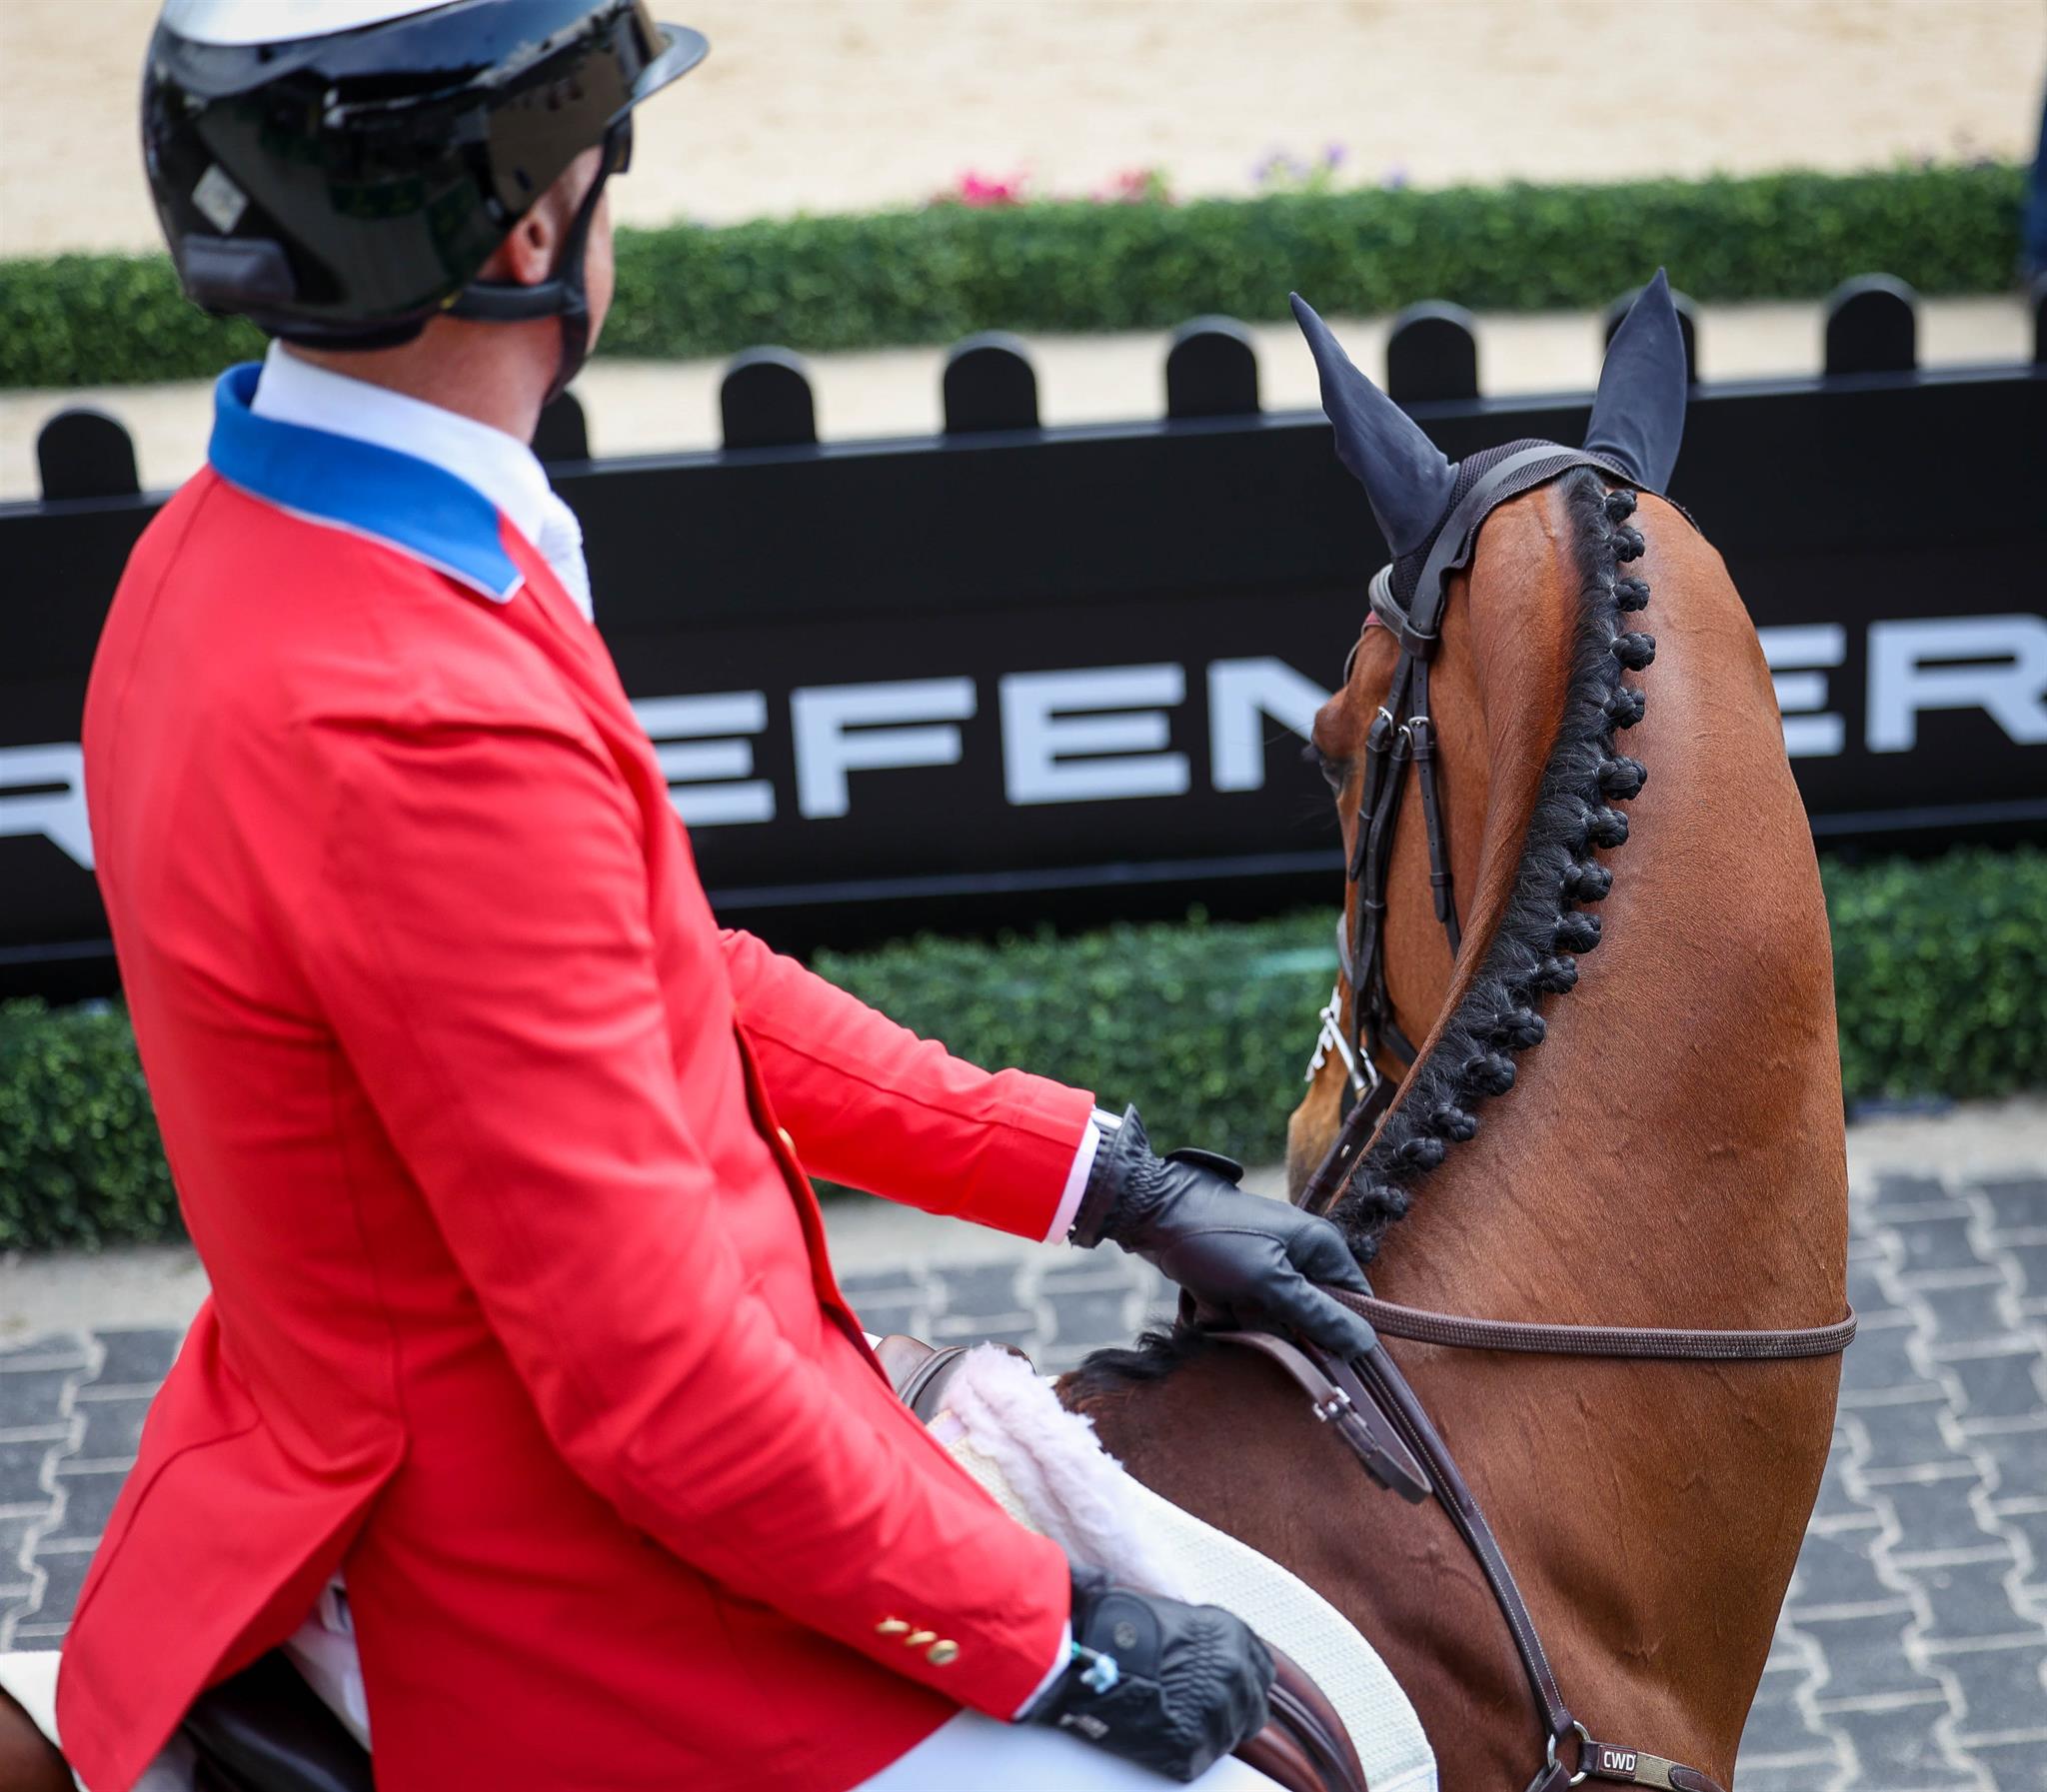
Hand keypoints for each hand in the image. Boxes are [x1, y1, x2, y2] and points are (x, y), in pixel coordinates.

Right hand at [1023, 1568, 1272, 1782]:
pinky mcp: (1193, 1747)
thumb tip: (1210, 1656)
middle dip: (1232, 1712)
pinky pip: (1199, 1759)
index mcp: (1233, 1637)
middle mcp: (1235, 1674)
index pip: (1262, 1671)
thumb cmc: (1118, 1625)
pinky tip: (1160, 1735)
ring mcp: (1217, 1713)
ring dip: (1206, 1733)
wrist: (1085, 1652)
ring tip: (1172, 1721)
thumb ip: (1205, 1639)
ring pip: (1228, 1739)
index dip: (1243, 1681)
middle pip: (1253, 1711)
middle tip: (1199, 1711)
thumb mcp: (1173, 1615)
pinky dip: (1182, 1752)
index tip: (1229, 1687)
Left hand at [1069, 1108, 1379, 1360]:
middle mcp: (1300, 1253)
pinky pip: (1241, 1309)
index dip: (1341, 1331)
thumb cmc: (1216, 1240)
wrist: (1153, 1214)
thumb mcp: (1269, 1283)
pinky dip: (1221, 1312)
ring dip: (1240, 1320)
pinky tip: (1200, 1301)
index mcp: (1321, 1246)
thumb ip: (1317, 1315)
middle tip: (1244, 1313)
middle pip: (1308, 1315)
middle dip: (1273, 1325)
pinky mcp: (1238, 1273)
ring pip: (1270, 1317)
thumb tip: (1364, 1344)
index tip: (1319, 1355)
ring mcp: (1267, 1263)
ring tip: (1214, 1301)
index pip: (1355, 1299)